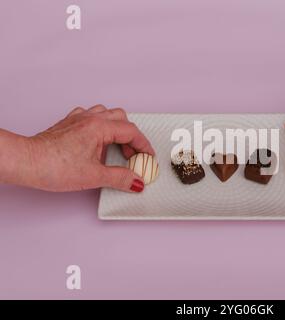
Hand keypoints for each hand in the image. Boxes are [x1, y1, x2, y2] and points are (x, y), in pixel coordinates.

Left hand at [23, 105, 153, 191]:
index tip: (148, 157)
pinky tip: (97, 140)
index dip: (144, 145)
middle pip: (122, 119)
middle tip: (132, 155)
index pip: (131, 132)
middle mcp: (90, 119)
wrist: (26, 162)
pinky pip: (91, 116)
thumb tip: (136, 181)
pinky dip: (101, 126)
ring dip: (117, 129)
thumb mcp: (94, 176)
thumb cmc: (53, 166)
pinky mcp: (68, 124)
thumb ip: (120, 178)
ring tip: (117, 147)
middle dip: (132, 137)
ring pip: (107, 114)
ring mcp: (78, 119)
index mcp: (99, 127)